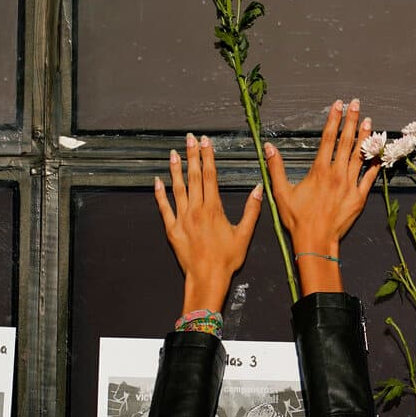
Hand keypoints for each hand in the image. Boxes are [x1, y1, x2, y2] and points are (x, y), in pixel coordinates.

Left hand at [154, 133, 262, 313]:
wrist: (207, 278)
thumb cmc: (227, 259)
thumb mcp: (245, 234)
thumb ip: (251, 210)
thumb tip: (258, 189)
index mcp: (213, 209)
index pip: (210, 176)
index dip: (208, 157)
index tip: (206, 143)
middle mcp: (196, 210)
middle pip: (194, 177)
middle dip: (192, 156)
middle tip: (190, 139)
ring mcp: (182, 219)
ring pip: (178, 188)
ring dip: (176, 170)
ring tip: (174, 153)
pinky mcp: (172, 230)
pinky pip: (164, 208)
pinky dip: (160, 194)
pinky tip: (157, 182)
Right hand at [266, 98, 380, 293]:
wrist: (316, 241)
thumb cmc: (297, 219)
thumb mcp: (281, 192)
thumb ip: (275, 168)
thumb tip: (268, 147)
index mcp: (319, 170)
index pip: (328, 138)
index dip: (334, 119)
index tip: (338, 105)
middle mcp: (337, 174)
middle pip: (346, 141)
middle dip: (352, 120)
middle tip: (357, 103)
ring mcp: (350, 185)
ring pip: (360, 155)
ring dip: (364, 137)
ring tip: (369, 121)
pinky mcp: (359, 197)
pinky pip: (369, 177)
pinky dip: (374, 163)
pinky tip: (378, 152)